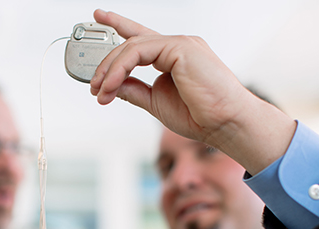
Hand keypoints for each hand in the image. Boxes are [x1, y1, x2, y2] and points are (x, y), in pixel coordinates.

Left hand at [91, 9, 295, 173]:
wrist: (225, 124)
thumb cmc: (199, 115)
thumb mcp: (155, 102)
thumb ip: (135, 90)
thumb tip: (113, 86)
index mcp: (173, 57)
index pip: (142, 36)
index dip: (119, 23)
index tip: (100, 15)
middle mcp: (177, 46)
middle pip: (131, 43)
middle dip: (107, 65)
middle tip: (94, 88)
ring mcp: (180, 44)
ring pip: (132, 46)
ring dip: (110, 70)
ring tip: (101, 91)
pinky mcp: (181, 47)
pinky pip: (139, 51)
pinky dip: (121, 68)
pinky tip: (113, 84)